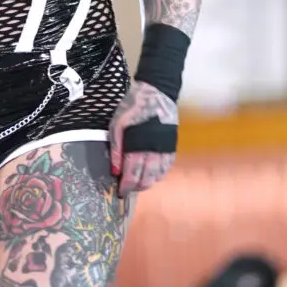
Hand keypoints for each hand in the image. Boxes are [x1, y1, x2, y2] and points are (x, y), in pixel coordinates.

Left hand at [108, 80, 176, 196]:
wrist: (158, 93)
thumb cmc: (134, 106)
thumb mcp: (118, 124)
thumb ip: (116, 148)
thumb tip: (115, 170)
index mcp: (139, 146)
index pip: (133, 174)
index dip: (126, 186)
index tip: (120, 193)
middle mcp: (155, 151)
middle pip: (146, 178)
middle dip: (136, 187)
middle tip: (127, 190)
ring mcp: (165, 149)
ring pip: (158, 175)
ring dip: (148, 182)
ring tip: (138, 184)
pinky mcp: (171, 145)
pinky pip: (166, 167)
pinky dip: (158, 174)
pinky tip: (151, 175)